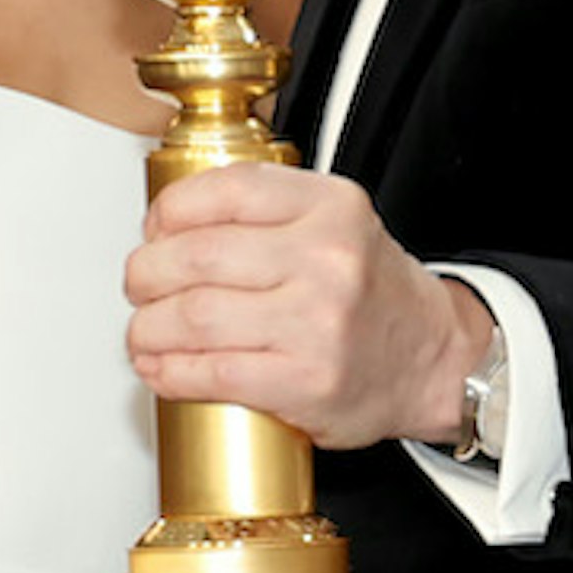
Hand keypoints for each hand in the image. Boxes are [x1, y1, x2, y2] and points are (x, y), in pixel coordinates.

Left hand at [122, 163, 488, 452]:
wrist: (433, 359)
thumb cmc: (371, 292)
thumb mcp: (337, 223)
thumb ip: (267, 209)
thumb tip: (168, 222)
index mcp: (330, 207)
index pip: (226, 190)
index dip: (171, 211)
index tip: (155, 229)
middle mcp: (326, 259)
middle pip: (197, 256)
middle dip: (146, 274)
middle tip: (139, 285)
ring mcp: (317, 324)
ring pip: (195, 318)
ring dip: (147, 328)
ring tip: (142, 332)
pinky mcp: (305, 382)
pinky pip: (213, 373)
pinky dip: (170, 372)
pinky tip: (159, 368)